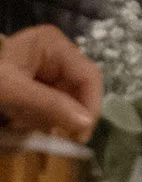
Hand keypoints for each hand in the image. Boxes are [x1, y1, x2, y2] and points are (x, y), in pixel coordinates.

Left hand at [0, 24, 102, 140]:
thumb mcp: (12, 91)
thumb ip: (49, 105)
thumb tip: (86, 124)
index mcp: (52, 45)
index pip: (88, 76)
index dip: (90, 106)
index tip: (80, 136)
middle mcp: (53, 55)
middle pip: (77, 91)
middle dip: (62, 115)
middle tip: (43, 133)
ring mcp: (43, 70)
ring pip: (64, 103)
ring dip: (46, 120)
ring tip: (20, 124)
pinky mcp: (33, 86)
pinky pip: (47, 108)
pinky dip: (35, 120)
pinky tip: (17, 122)